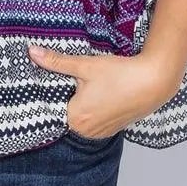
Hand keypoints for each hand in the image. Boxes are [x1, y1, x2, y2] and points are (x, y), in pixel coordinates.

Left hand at [26, 44, 180, 138]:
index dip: (51, 93)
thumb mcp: (85, 65)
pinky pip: (95, 122)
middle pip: (66, 114)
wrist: (155, 81)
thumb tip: (32, 52)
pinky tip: (99, 96)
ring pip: (81, 118)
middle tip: (71, 81)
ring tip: (88, 88)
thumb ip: (57, 61)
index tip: (51, 81)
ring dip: (81, 106)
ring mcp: (100, 133)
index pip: (51, 108)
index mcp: (75, 118)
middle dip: (66, 98)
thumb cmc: (121, 74)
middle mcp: (86, 131)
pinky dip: (94, 111)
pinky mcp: (112, 130)